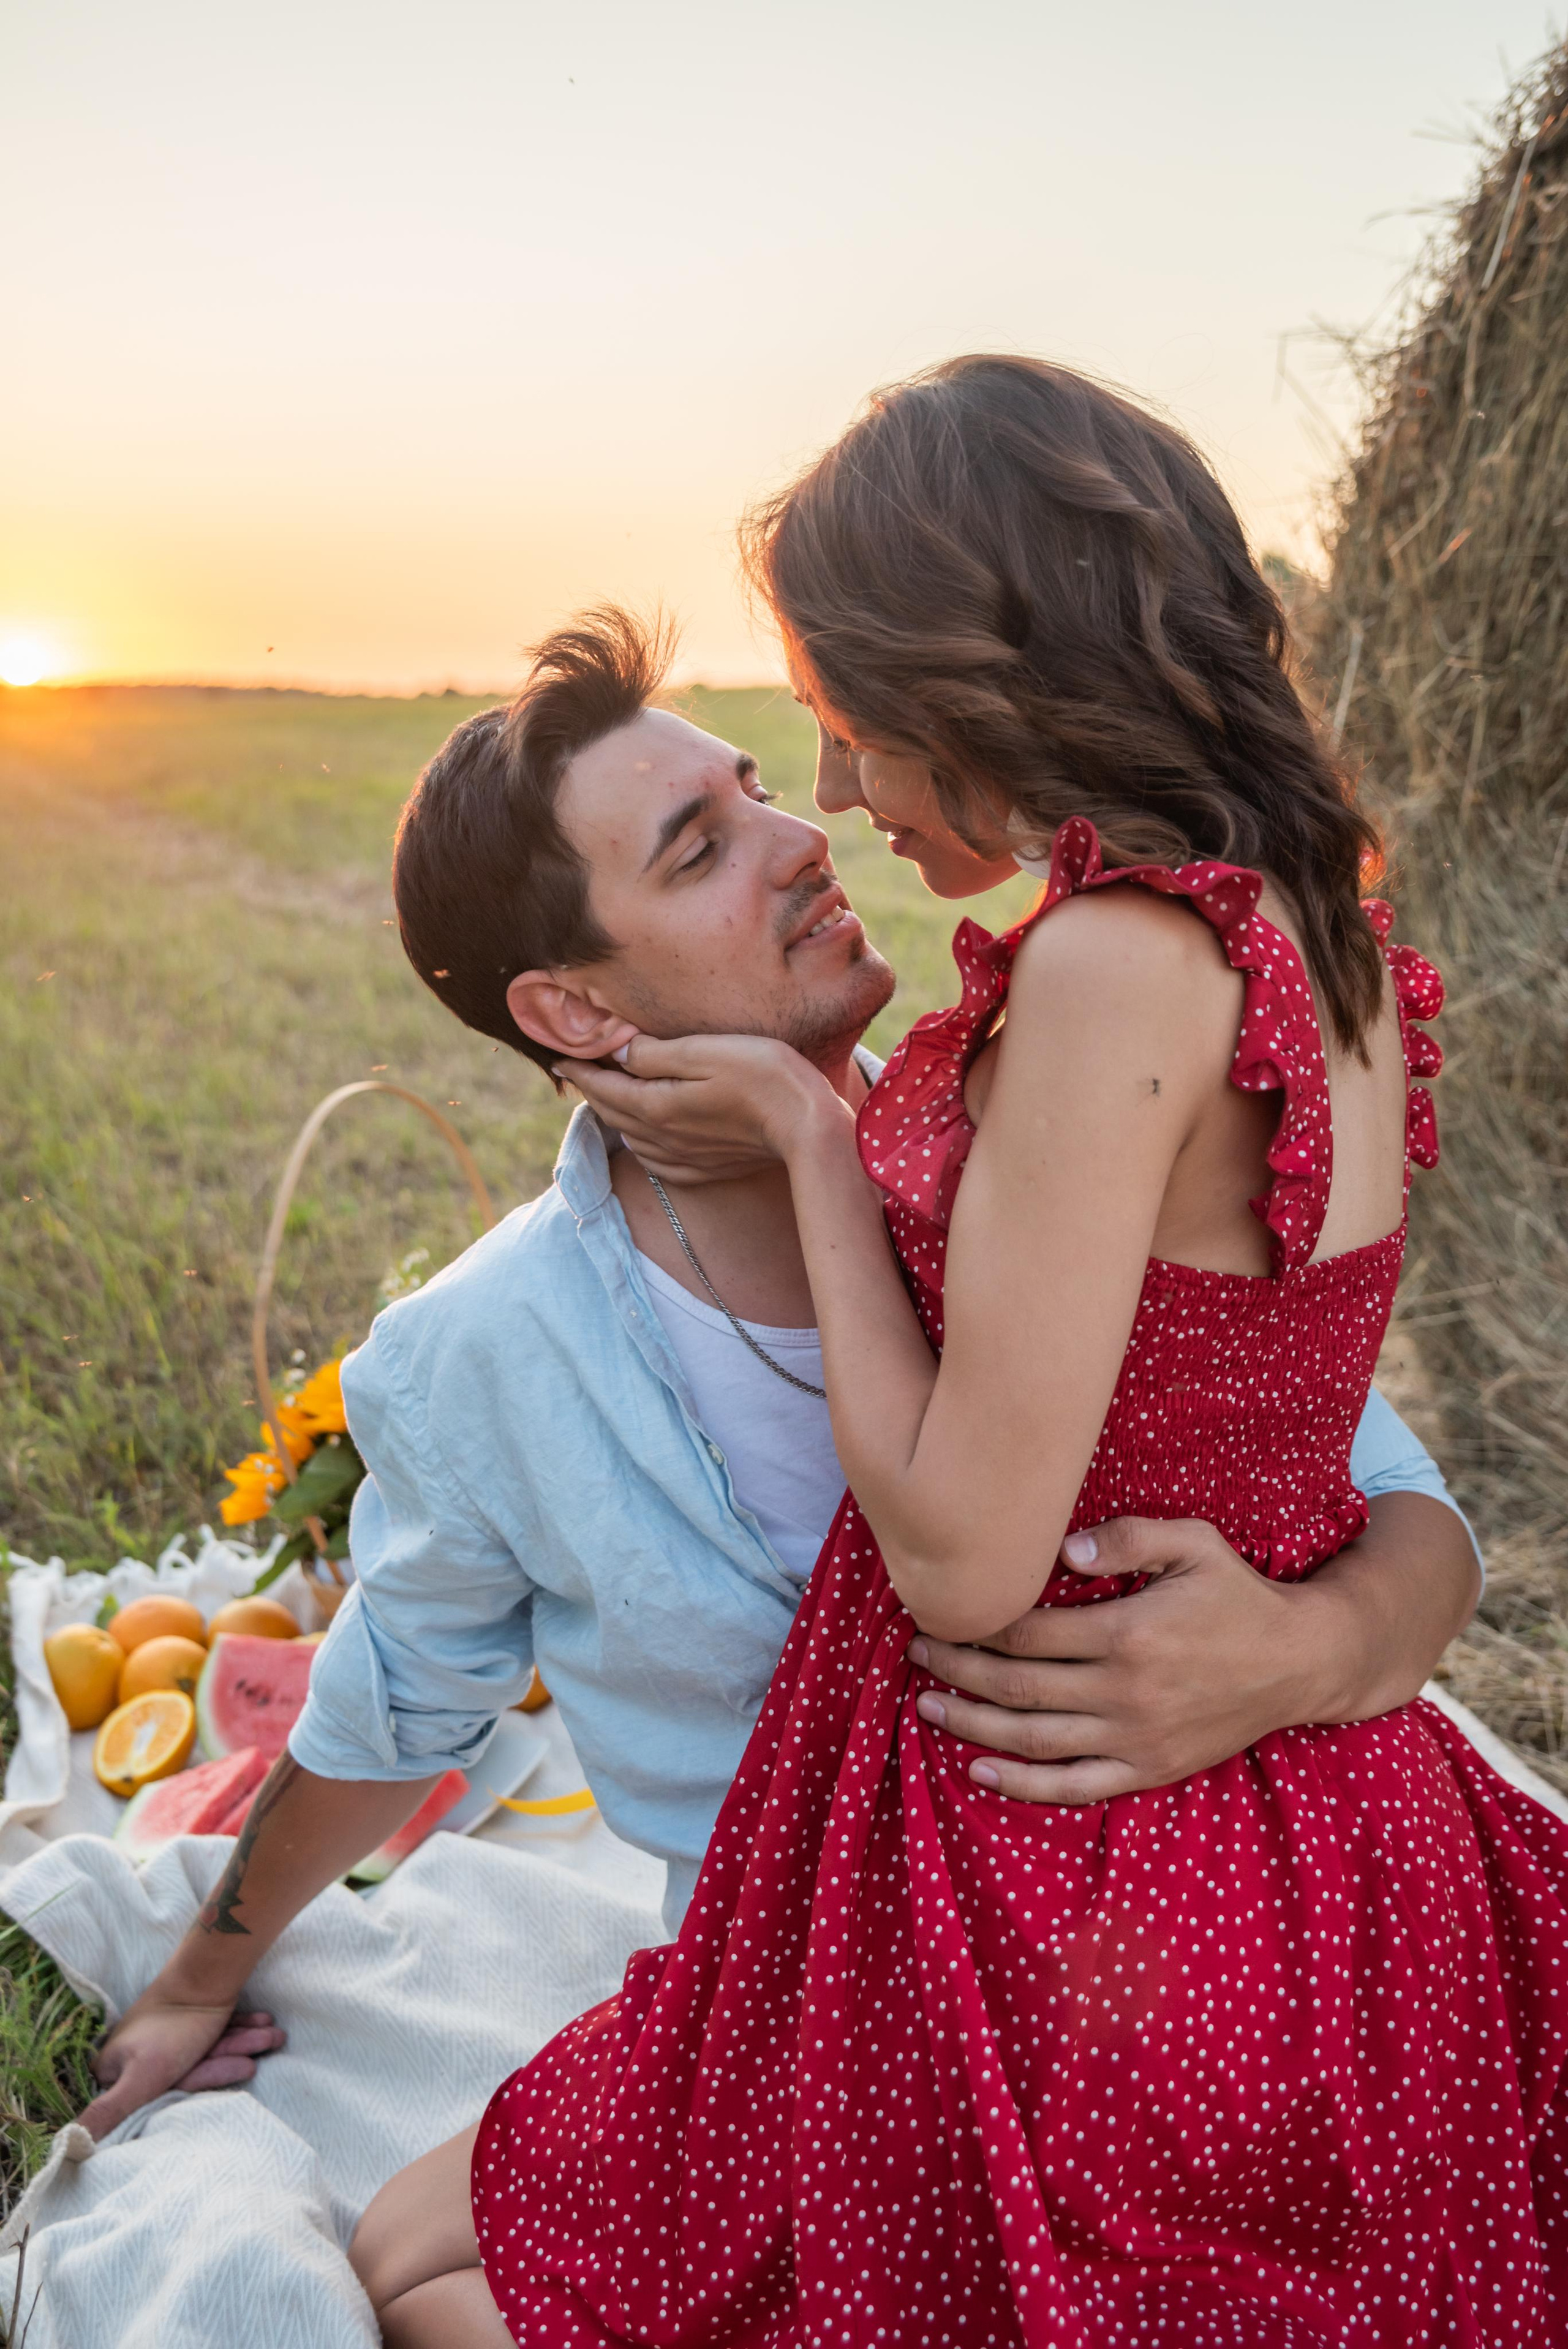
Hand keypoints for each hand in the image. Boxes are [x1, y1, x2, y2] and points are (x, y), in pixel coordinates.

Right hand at [81, 1986, 286, 2138]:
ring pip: (209, 2049)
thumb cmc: (171, 2029)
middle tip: (273, 2042)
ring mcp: (166, 2036)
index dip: (205, 2080)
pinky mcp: (185, 2021)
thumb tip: (67, 2148)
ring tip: (275, 2033)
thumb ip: (108, 2113)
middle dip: (235, 2056)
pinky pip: (214, 2032)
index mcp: (120, 2069)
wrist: (202, 1969)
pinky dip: (240, 2029)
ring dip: (245, 2041)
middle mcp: (140, 2055)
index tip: (245, 2068)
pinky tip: (263, 2023)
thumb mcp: (140, 2079)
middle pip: (192, 2069)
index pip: (164, 2093)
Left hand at [554, 1033, 848, 1187]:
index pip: (601, 1086)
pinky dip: (639, 1141)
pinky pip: (655, 1159)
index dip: (577, 1069)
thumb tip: (616, 1050)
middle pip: (611, 1113)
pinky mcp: (704, 1170)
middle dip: (590, 1089)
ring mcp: (683, 1158)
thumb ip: (655, 1053)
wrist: (807, 1126)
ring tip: (606, 1094)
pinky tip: (643, 1133)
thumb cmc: (763, 1074)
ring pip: (630, 1137)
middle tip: (576, 1069)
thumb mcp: (705, 1050)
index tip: (558, 1055)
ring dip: (613, 1115)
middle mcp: (661, 1138)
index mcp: (655, 1105)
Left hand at [907, 1516, 1322, 1804]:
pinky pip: (1073, 1786)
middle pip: (1017, 1686)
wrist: (1299, 1661)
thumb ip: (1128, 1537)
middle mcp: (1125, 1691)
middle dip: (957, 1670)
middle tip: (914, 1653)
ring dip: (972, 1724)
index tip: (940, 1611)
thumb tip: (1063, 1548)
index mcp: (1128, 1633)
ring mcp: (1135, 1737)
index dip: (976, 1624)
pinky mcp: (1148, 1769)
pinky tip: (979, 1771)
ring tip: (926, 1705)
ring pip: (1033, 1739)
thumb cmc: (1238, 1595)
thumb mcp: (1194, 1543)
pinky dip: (1022, 1784)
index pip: (1027, 1633)